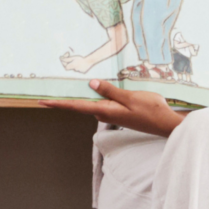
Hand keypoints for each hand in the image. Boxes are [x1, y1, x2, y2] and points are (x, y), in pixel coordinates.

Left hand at [40, 78, 185, 137]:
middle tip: (49, 92)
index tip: (42, 102)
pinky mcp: (118, 113)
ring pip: (90, 104)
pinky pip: (101, 103)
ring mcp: (111, 114)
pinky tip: (93, 89)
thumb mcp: (130, 97)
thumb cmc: (151, 110)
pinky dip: (93, 96)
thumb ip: (110, 91)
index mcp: (105, 111)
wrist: (166, 124)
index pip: (76, 106)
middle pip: (80, 106)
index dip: (58, 104)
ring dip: (79, 97)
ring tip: (67, 87)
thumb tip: (92, 84)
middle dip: (64, 100)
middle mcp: (105, 114)